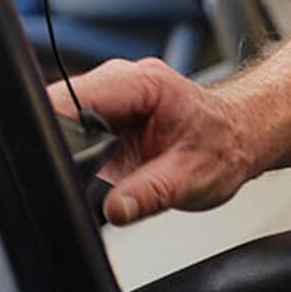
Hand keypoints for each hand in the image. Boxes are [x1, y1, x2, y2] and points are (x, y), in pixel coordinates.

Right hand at [54, 57, 259, 224]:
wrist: (241, 137)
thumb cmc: (226, 147)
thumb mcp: (193, 177)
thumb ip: (151, 193)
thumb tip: (114, 208)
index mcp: (142, 85)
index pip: (76, 96)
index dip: (53, 126)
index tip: (49, 158)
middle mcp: (122, 83)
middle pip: (59, 105)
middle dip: (54, 141)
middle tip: (66, 176)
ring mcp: (111, 98)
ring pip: (61, 116)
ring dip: (63, 147)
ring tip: (88, 172)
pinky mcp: (105, 116)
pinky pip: (72, 128)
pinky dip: (71, 151)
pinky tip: (89, 168)